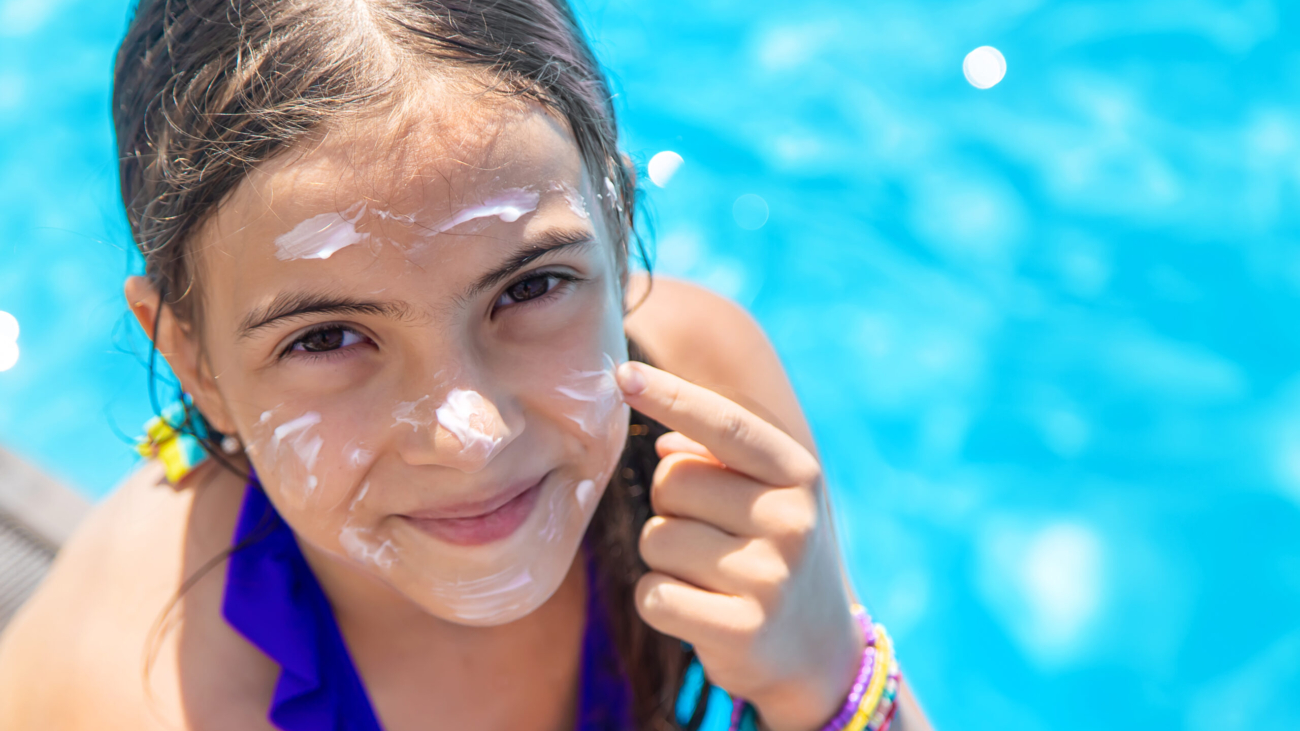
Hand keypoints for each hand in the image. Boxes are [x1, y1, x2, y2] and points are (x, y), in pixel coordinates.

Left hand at [616, 362, 863, 730]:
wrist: (818, 652)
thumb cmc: (773, 553)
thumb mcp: (766, 495)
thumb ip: (717, 457)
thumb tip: (665, 442)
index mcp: (796, 476)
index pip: (724, 425)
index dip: (670, 396)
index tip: (622, 374)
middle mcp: (790, 521)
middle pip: (671, 483)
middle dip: (669, 507)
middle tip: (709, 537)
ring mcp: (768, 577)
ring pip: (656, 539)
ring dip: (665, 559)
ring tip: (709, 577)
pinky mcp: (741, 630)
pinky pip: (653, 594)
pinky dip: (659, 600)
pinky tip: (698, 610)